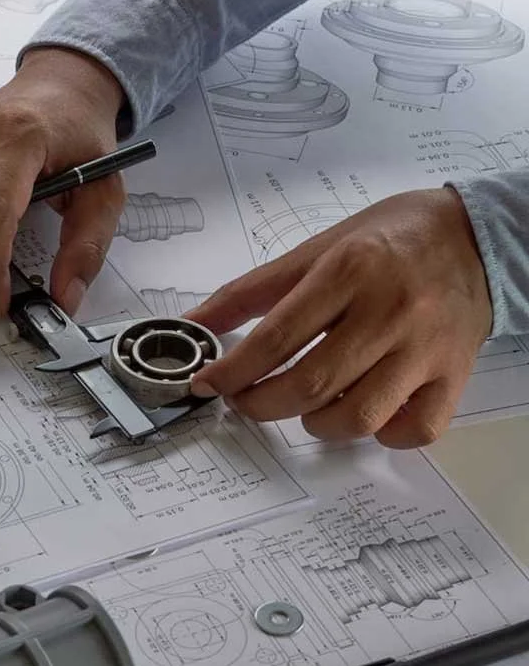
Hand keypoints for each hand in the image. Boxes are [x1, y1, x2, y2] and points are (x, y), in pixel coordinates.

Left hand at [183, 187, 491, 447]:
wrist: (475, 236)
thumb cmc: (387, 241)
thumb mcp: (314, 250)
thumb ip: (251, 291)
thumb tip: (196, 323)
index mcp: (349, 271)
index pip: (277, 337)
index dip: (233, 370)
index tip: (206, 383)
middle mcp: (390, 312)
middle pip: (312, 384)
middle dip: (262, 403)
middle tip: (244, 399)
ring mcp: (426, 349)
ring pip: (359, 417)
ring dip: (316, 423)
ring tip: (303, 405)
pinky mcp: (455, 376)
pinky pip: (415, 430)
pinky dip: (382, 435)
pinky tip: (360, 412)